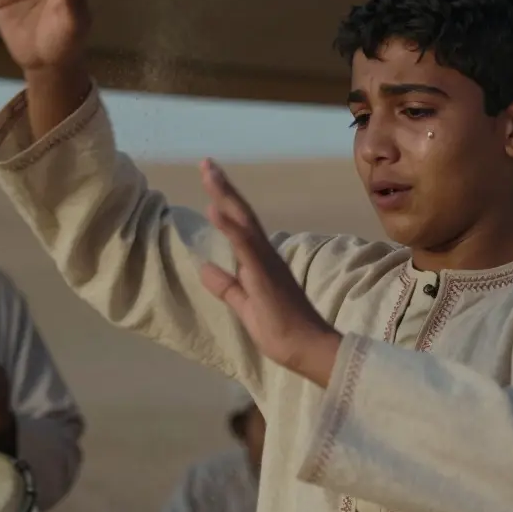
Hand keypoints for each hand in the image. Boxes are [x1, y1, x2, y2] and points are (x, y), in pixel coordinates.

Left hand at [197, 159, 341, 383]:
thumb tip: (205, 268)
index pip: (239, 225)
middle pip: (242, 214)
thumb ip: (227, 286)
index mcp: (260, 262)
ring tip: (209, 172)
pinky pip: (245, 246)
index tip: (210, 178)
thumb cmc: (281, 331)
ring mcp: (266, 262)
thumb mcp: (244, 305)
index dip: (224, 201)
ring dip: (225, 196)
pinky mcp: (264, 275)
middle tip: (206, 162)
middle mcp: (265, 255)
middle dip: (223, 187)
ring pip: (244, 221)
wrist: (307, 349)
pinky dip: (230, 226)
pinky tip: (215, 209)